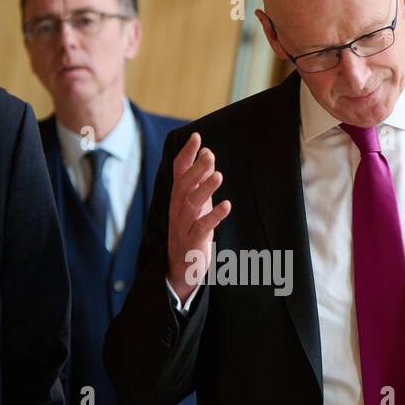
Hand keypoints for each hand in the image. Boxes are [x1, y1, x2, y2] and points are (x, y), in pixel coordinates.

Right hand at [167, 132, 230, 302]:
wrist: (181, 267)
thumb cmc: (191, 229)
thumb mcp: (195, 202)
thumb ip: (200, 180)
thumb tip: (207, 153)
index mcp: (178, 197)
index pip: (178, 171)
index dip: (186, 154)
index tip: (196, 137)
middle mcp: (178, 209)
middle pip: (184, 185)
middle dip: (196, 169)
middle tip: (210, 156)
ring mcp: (183, 226)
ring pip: (191, 204)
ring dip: (205, 189)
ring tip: (218, 176)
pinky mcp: (192, 242)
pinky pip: (201, 227)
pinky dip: (213, 216)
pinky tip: (226, 206)